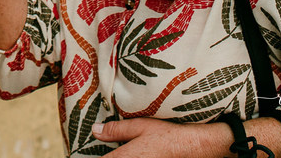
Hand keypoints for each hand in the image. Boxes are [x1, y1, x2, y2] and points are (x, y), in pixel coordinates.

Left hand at [93, 118, 232, 156]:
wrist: (193, 147)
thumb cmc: (168, 135)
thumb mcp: (140, 126)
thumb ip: (116, 129)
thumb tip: (96, 130)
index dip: (95, 155)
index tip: (87, 151)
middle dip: (107, 156)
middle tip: (108, 149)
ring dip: (117, 156)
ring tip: (119, 150)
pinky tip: (130, 152)